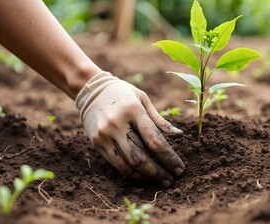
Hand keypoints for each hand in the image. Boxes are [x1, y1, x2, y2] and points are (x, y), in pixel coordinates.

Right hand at [76, 72, 184, 186]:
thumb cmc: (123, 93)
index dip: (169, 157)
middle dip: (159, 171)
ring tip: (159, 180)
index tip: (179, 168)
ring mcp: (105, 135)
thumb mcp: (142, 99)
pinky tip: (143, 176)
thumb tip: (178, 135)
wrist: (90, 89)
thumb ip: (159, 119)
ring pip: (128, 164)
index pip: (154, 140)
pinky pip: (116, 163)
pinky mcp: (97, 142)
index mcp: (133, 110)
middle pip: (141, 156)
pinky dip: (131, 172)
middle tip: (171, 180)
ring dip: (146, 176)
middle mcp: (117, 124)